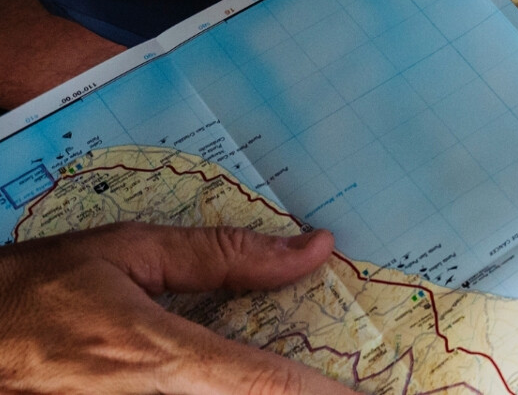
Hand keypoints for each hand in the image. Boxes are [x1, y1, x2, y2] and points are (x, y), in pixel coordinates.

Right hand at [0, 222, 355, 394]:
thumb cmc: (31, 293)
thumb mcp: (125, 252)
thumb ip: (222, 254)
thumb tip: (311, 249)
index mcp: (156, 355)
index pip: (262, 383)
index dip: (325, 394)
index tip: (371, 394)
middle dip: (300, 393)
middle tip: (355, 383)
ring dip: (267, 391)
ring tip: (310, 378)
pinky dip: (225, 391)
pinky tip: (247, 380)